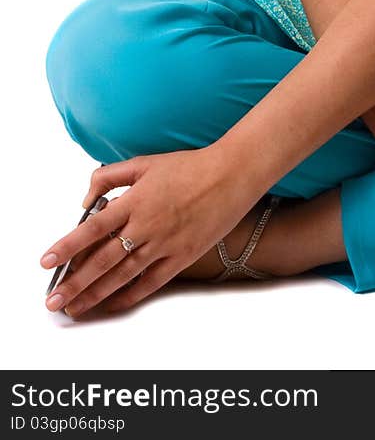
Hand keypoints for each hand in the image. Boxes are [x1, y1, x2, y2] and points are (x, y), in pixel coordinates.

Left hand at [40, 147, 259, 318]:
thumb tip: (87, 199)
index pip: (92, 228)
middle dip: (74, 283)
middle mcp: (146, 225)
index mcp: (135, 200)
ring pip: (123, 276)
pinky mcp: (182, 256)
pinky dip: (129, 295)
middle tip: (54, 301)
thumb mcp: (145, 162)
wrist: (231, 175)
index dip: (67, 247)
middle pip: (103, 260)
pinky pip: (150, 282)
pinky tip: (113, 303)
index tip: (47, 262)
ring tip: (76, 308)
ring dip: (96, 295)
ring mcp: (165, 244)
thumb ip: (110, 176)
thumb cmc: (189, 166)